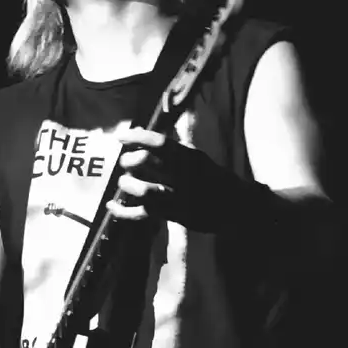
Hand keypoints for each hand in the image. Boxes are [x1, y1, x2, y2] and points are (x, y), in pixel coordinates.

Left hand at [106, 127, 227, 231]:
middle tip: (126, 162)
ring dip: (128, 185)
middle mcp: (182, 175)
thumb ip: (175, 147)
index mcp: (189, 157)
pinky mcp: (173, 216)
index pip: (159, 143)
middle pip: (146, 162)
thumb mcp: (198, 158)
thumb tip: (147, 132)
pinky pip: (143, 214)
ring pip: (143, 190)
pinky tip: (111, 205)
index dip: (137, 137)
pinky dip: (123, 212)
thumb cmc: (213, 178)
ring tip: (125, 182)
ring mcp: (177, 197)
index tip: (121, 137)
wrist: (236, 207)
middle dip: (130, 160)